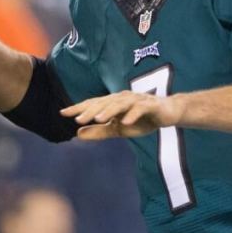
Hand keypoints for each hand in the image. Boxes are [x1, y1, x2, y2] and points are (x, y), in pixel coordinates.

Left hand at [61, 91, 185, 139]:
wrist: (168, 113)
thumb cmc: (142, 120)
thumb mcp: (118, 129)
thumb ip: (99, 131)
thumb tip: (77, 134)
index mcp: (113, 103)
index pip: (93, 104)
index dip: (79, 108)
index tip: (63, 113)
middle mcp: (122, 98)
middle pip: (104, 103)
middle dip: (90, 111)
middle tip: (77, 119)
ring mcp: (136, 100)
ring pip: (120, 104)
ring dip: (108, 111)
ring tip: (98, 119)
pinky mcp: (150, 105)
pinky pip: (140, 109)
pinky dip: (132, 114)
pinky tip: (125, 122)